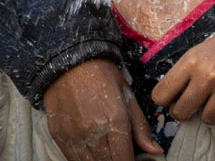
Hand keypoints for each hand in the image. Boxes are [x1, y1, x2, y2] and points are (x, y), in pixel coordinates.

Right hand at [44, 58, 162, 160]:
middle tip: (121, 154)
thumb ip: (141, 127)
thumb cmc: (103, 76)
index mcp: (116, 120)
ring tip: (108, 153)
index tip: (134, 160)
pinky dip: (83, 159)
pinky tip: (92, 152)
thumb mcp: (128, 96)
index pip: (125, 160)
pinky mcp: (59, 136)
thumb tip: (156, 151)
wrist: (71, 62)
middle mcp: (94, 131)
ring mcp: (74, 135)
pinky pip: (72, 159)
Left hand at [152, 10, 214, 124]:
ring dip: (210, 112)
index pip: (161, 95)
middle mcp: (208, 75)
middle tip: (192, 104)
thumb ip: (186, 73)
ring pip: (207, 119)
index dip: (165, 99)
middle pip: (181, 112)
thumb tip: (171, 99)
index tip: (173, 97)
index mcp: (192, 61)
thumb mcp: (201, 50)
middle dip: (184, 111)